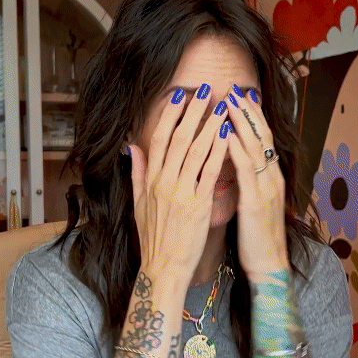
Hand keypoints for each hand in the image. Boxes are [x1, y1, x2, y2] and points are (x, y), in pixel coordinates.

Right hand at [128, 85, 231, 288]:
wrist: (162, 267)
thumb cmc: (153, 238)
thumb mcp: (137, 204)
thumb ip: (137, 173)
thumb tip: (130, 148)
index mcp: (150, 180)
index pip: (158, 139)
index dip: (169, 116)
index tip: (179, 96)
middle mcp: (164, 182)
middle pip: (178, 138)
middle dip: (192, 112)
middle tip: (205, 90)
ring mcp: (181, 193)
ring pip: (195, 151)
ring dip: (209, 125)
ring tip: (221, 106)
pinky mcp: (198, 205)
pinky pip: (209, 173)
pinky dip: (217, 152)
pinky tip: (226, 135)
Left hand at [224, 86, 288, 276]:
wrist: (268, 265)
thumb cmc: (256, 236)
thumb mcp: (252, 203)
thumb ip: (246, 180)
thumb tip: (233, 162)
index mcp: (269, 177)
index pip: (261, 139)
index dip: (251, 116)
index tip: (238, 95)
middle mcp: (272, 177)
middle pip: (262, 135)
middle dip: (248, 110)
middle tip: (234, 88)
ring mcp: (267, 188)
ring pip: (256, 147)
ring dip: (242, 123)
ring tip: (229, 102)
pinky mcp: (257, 202)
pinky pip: (248, 172)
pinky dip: (237, 151)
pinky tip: (227, 136)